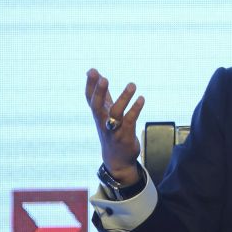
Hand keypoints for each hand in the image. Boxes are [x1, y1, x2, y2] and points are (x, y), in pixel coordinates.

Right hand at [85, 68, 144, 184]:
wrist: (117, 161)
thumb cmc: (111, 132)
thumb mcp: (106, 113)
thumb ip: (104, 95)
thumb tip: (98, 75)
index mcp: (98, 114)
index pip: (90, 98)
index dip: (90, 85)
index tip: (92, 70)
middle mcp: (103, 121)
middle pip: (97, 106)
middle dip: (100, 92)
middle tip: (104, 78)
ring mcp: (113, 130)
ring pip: (116, 113)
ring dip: (123, 98)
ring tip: (132, 84)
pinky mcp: (125, 136)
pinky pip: (130, 121)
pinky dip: (135, 109)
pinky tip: (141, 99)